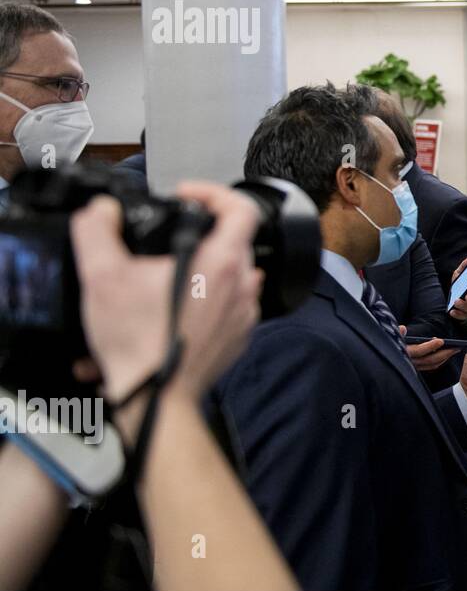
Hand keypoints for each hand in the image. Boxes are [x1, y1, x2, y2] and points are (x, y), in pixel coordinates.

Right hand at [70, 183, 263, 405]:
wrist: (153, 398)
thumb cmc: (136, 342)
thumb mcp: (102, 276)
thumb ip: (97, 231)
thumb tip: (101, 210)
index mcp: (221, 262)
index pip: (241, 208)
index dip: (214, 192)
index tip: (186, 197)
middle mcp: (243, 286)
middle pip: (234, 241)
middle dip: (201, 234)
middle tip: (167, 240)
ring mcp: (245, 314)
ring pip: (231, 276)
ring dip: (202, 269)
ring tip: (165, 278)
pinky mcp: (239, 338)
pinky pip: (228, 307)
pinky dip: (206, 301)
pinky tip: (174, 308)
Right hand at [397, 326, 459, 371]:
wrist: (390, 359)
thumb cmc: (392, 344)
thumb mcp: (393, 336)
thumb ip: (398, 333)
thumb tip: (403, 328)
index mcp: (404, 353)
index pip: (418, 350)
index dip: (430, 346)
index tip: (441, 340)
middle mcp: (410, 362)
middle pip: (430, 360)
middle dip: (444, 354)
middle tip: (456, 347)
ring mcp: (415, 366)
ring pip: (432, 364)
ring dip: (445, 358)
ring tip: (455, 350)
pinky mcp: (418, 368)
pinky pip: (431, 366)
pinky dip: (440, 361)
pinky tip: (446, 354)